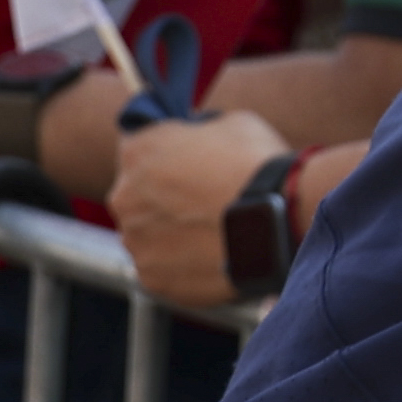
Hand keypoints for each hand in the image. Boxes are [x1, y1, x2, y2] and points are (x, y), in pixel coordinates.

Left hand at [110, 109, 296, 309]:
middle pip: (138, 196)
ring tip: (215, 233)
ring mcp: (136, 241)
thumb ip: (200, 132)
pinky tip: (215, 256)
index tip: (189, 164)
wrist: (278, 219)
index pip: (138, 148)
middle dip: (166, 198)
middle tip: (206, 202)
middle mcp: (123, 197)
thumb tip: (201, 141)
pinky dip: (184, 265)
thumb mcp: (231, 123)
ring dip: (173, 233)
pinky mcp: (152, 278)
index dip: (167, 155)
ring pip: (149, 236)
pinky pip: (164, 269)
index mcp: (137, 151)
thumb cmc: (257, 164)